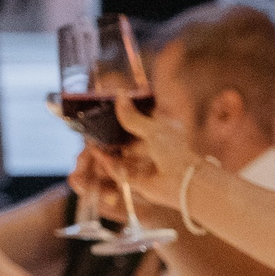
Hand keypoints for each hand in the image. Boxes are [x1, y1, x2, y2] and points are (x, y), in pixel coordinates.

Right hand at [100, 94, 198, 209]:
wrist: (183, 181)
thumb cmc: (175, 151)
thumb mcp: (152, 128)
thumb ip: (132, 116)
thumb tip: (119, 94)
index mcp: (161, 133)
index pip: (141, 121)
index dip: (127, 115)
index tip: (110, 108)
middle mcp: (153, 149)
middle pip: (128, 140)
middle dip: (113, 134)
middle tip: (95, 126)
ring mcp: (145, 165)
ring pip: (121, 155)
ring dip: (107, 149)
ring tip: (91, 139)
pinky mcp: (138, 180)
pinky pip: (120, 170)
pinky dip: (108, 163)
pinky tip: (97, 152)